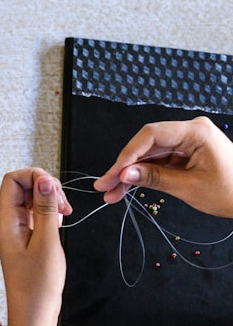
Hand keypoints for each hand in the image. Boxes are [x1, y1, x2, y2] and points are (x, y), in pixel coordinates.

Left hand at [0, 169, 71, 325]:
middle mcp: (8, 222)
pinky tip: (59, 224)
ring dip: (49, 200)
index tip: (55, 189)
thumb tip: (44, 179)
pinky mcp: (25, 239)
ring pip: (30, 200)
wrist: (33, 313)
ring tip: (64, 216)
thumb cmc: (38, 283)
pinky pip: (34, 215)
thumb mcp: (46, 242)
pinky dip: (48, 214)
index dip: (34, 176)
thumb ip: (45, 208)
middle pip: (22, 187)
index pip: (12, 179)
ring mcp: (16, 231)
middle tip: (64, 206)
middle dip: (45, 187)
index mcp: (6, 220)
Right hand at [92, 117, 232, 217]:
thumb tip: (124, 174)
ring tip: (113, 193)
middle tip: (105, 186)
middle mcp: (190, 131)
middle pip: (147, 145)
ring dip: (131, 174)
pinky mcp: (186, 153)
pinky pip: (159, 161)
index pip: (151, 136)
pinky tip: (128, 187)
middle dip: (124, 167)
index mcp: (196, 132)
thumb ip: (155, 178)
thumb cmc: (231, 192)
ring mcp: (188, 142)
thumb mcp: (190, 187)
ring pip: (149, 155)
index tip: (112, 174)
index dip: (127, 155)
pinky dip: (144, 175)